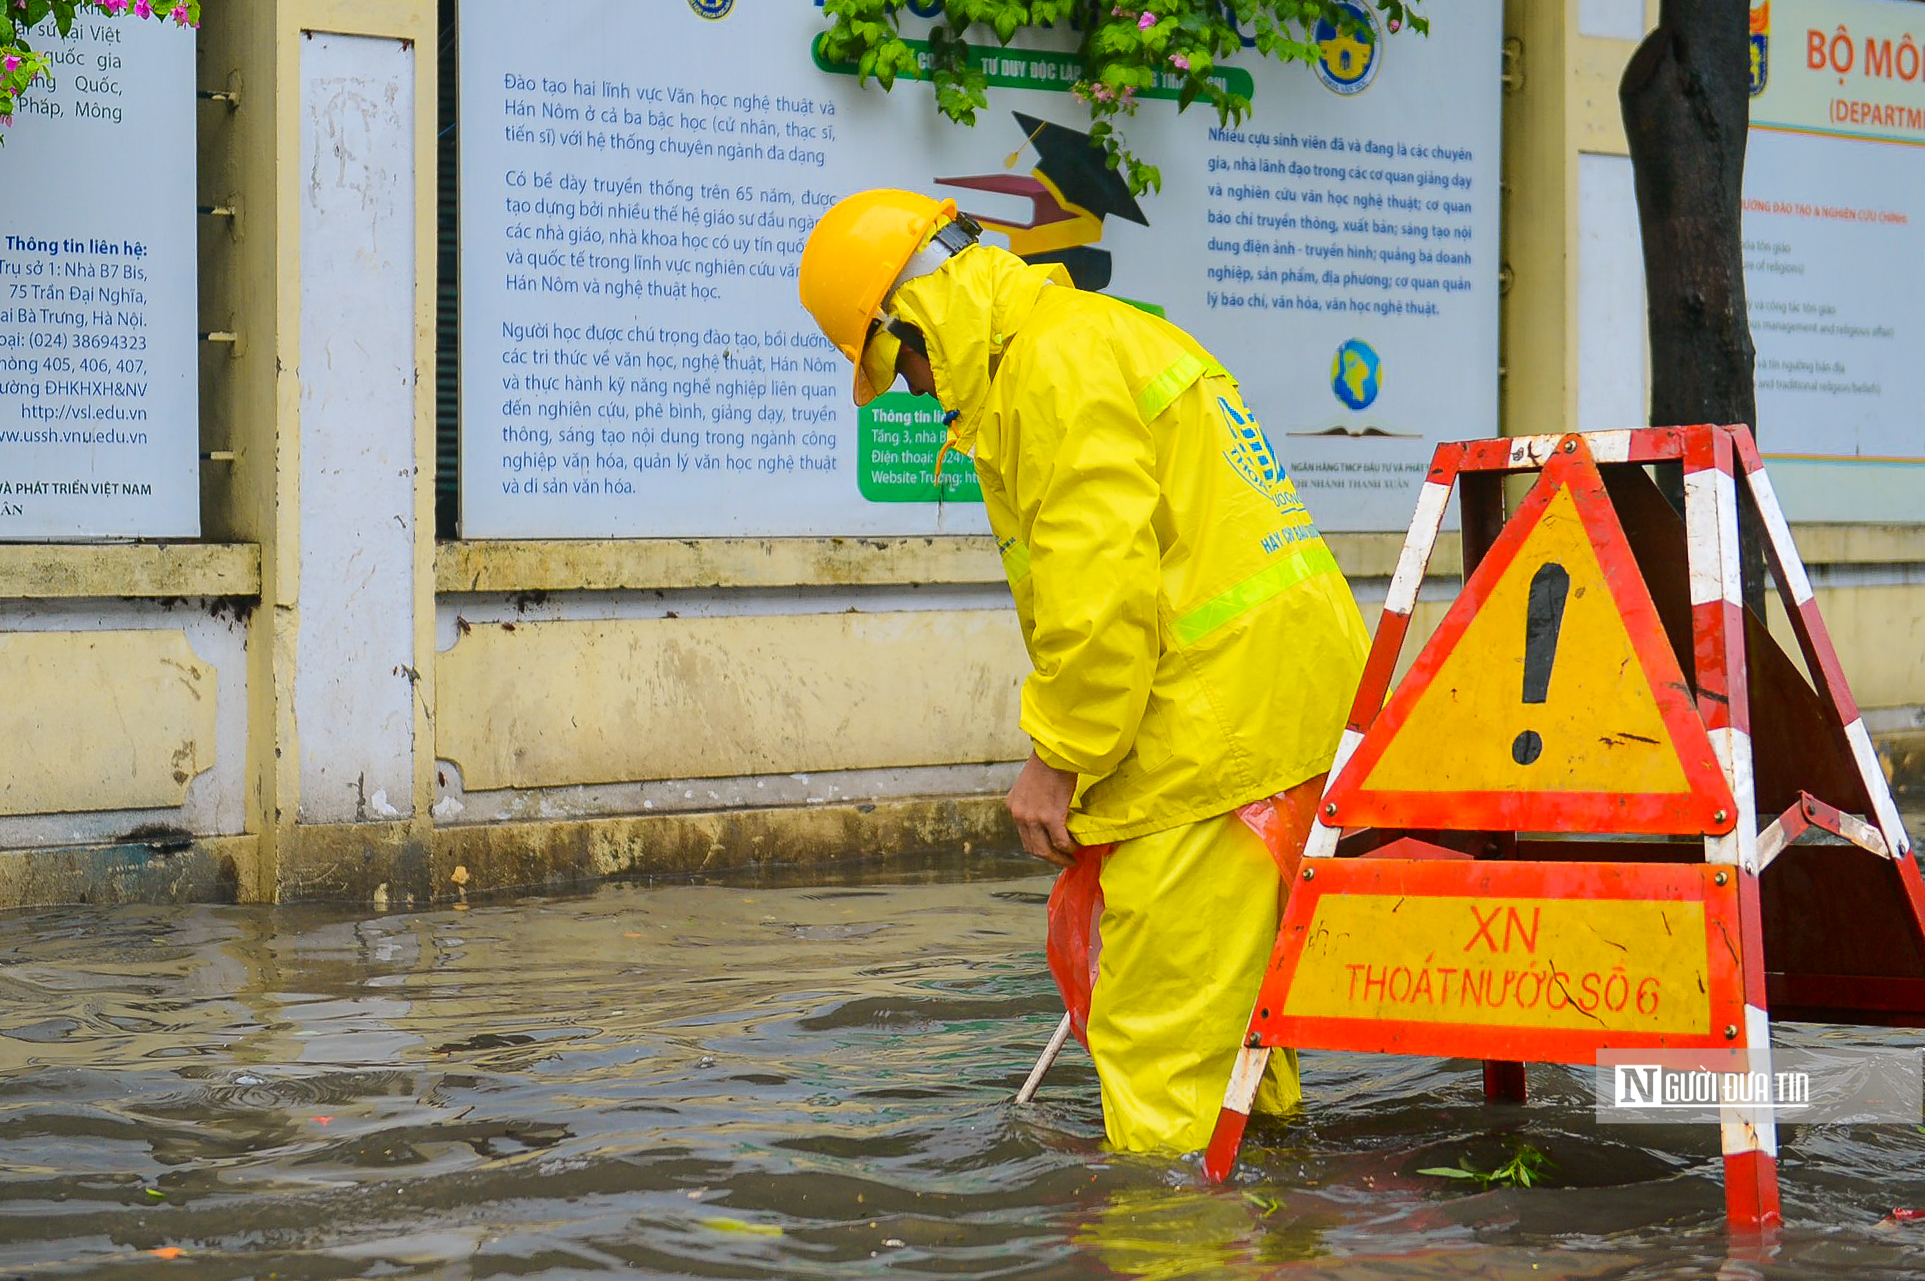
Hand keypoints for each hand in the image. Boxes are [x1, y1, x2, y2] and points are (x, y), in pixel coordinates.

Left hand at [1006, 750, 1078, 867]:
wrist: (1055, 751)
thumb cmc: (1048, 763)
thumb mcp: (1030, 784)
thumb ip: (1032, 801)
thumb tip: (1046, 813)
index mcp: (1013, 806)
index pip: (1023, 836)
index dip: (1039, 846)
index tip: (1052, 850)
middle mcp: (1019, 814)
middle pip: (1032, 848)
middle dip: (1049, 858)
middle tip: (1063, 861)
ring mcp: (1033, 817)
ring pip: (1045, 850)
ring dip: (1059, 858)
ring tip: (1072, 859)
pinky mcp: (1050, 816)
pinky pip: (1061, 842)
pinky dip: (1070, 849)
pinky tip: (1076, 847)